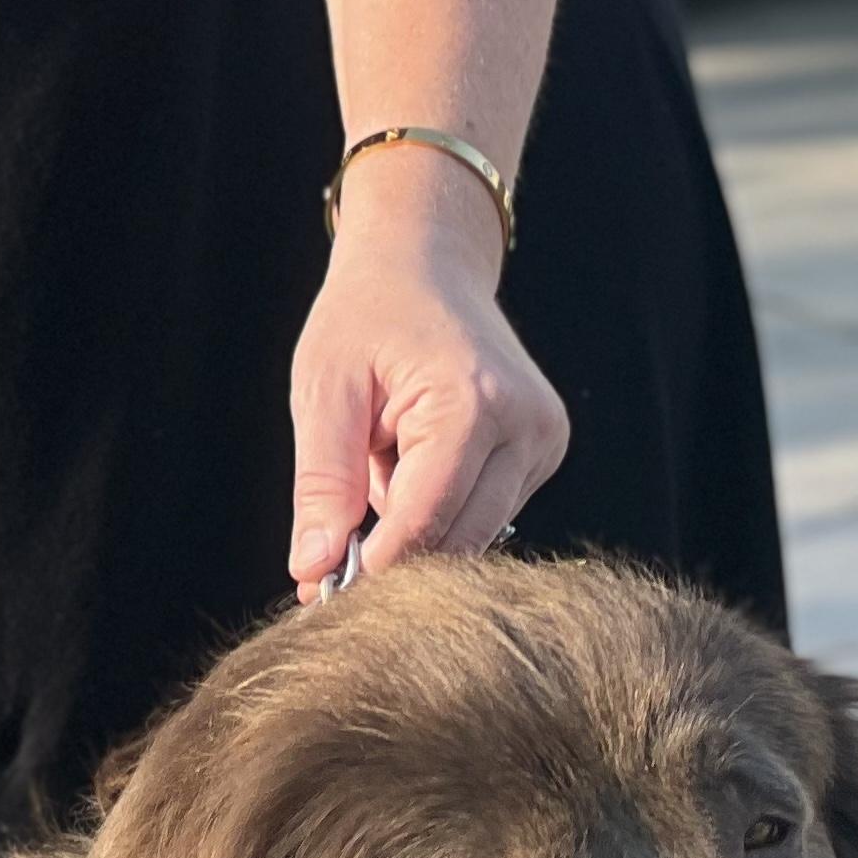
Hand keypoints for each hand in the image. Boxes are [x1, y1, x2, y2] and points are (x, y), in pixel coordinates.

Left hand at [287, 149, 568, 599]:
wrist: (427, 260)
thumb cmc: (368, 314)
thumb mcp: (324, 391)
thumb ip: (322, 484)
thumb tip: (312, 571)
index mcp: (474, 404)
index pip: (424, 522)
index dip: (370, 568)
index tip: (319, 596)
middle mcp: (526, 426)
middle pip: (456, 541)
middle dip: (391, 561)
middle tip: (327, 566)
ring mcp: (545, 440)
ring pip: (471, 536)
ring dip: (415, 530)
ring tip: (375, 472)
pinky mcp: (544, 451)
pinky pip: (483, 514)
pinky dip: (437, 512)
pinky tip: (408, 470)